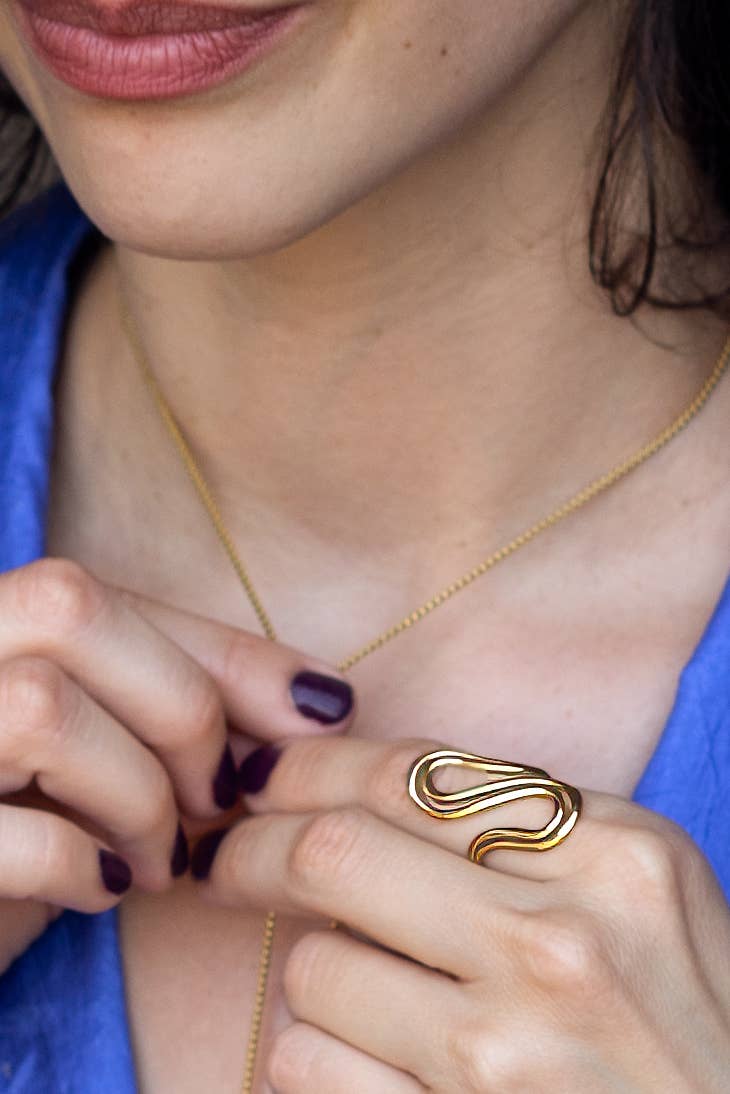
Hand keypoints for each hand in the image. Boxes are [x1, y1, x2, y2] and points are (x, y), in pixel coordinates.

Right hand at [0, 557, 353, 972]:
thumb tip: (323, 704)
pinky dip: (80, 866)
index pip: (98, 593)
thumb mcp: (98, 752)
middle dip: (180, 706)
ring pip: (41, 706)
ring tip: (160, 859)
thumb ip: (181, 706)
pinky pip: (10, 834)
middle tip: (219, 797)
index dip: (221, 648)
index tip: (320, 709)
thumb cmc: (26, 827)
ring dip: (139, 796)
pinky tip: (104, 888)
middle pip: (67, 610)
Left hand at [196, 735, 729, 1092]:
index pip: (410, 773)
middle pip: (336, 851)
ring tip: (364, 986)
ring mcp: (507, 1055)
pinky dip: (315, 1054)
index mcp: (611, 854)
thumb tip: (360, 785)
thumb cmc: (683, 1010)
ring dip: (314, 970)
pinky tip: (371, 1057)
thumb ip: (519, 821)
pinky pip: (309, 1068)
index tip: (265, 780)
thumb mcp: (637, 883)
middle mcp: (561, 944)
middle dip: (255, 848)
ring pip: (313, 968)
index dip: (309, 768)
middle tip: (229, 858)